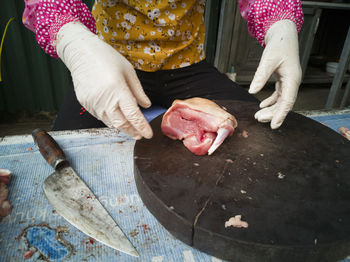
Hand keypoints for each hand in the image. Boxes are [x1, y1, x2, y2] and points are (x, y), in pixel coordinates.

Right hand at [56, 22, 152, 138]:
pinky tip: (115, 116)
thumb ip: (138, 91)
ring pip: (110, 122)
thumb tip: (146, 105)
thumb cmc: (107, 58)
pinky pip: (100, 116)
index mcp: (118, 90)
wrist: (81, 52)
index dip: (142, 127)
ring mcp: (93, 103)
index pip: (133, 115)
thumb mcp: (128, 71)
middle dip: (132, 131)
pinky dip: (110, 119)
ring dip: (121, 127)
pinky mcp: (85, 103)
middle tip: (139, 135)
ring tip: (130, 127)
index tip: (148, 134)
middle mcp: (105, 99)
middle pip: (121, 124)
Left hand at [249, 20, 301, 128]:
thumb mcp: (268, 61)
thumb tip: (252, 91)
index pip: (287, 102)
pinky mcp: (284, 78)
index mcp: (293, 79)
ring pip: (281, 100)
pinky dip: (270, 100)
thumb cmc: (279, 45)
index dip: (280, 115)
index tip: (273, 125)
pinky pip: (279, 94)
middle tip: (258, 119)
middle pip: (284, 103)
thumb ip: (260, 76)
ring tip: (258, 115)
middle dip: (272, 113)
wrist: (283, 34)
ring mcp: (289, 80)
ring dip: (270, 108)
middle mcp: (293, 81)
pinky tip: (262, 105)